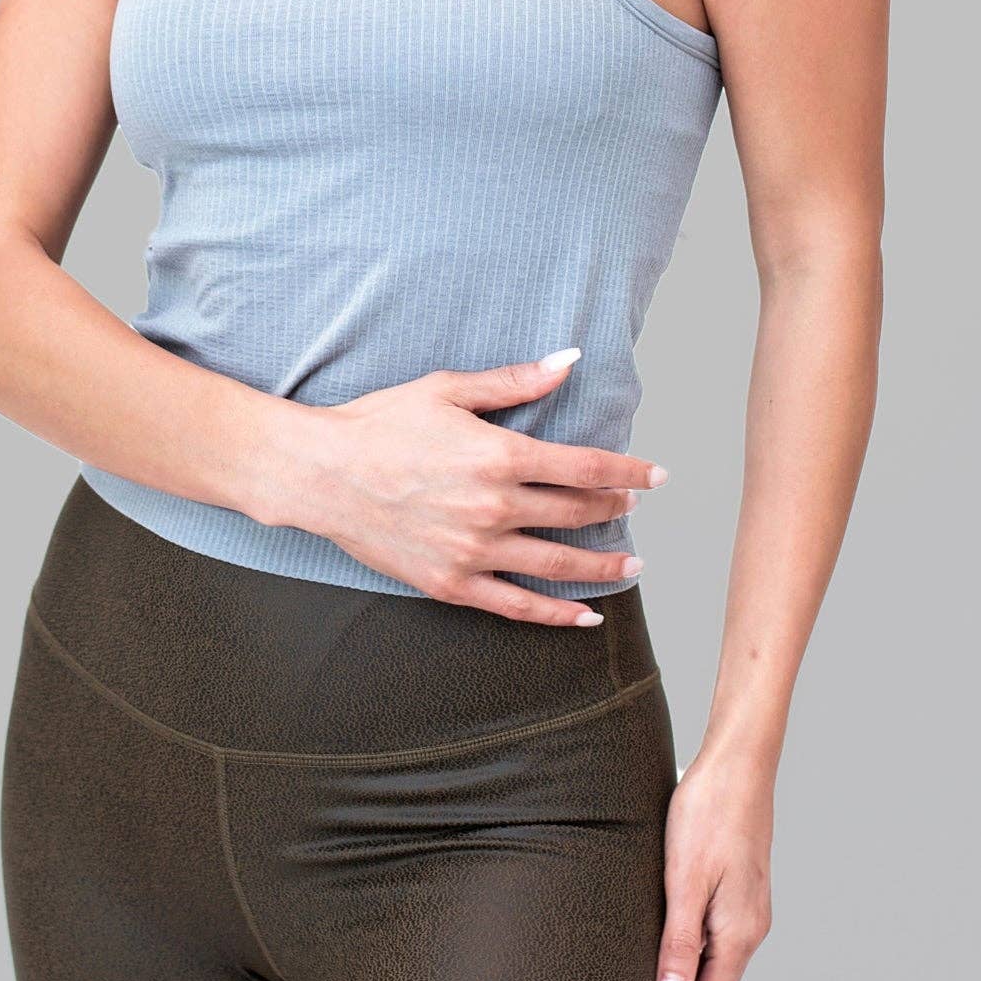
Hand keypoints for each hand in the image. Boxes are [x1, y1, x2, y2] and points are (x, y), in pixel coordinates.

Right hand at [283, 348, 669, 623]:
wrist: (322, 473)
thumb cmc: (380, 423)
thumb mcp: (447, 390)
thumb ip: (514, 382)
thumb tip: (568, 362)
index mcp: (500, 455)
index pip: (586, 467)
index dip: (630, 473)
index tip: (658, 476)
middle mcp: (495, 507)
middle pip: (577, 513)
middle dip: (615, 510)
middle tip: (635, 509)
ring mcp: (475, 551)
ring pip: (558, 564)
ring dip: (603, 565)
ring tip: (633, 564)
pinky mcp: (453, 583)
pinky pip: (517, 606)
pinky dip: (556, 614)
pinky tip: (585, 617)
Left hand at [648, 750, 774, 980]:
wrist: (739, 761)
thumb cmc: (709, 811)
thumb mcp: (685, 879)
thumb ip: (677, 944)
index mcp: (738, 935)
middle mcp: (749, 930)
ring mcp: (748, 910)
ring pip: (713, 973)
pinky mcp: (739, 890)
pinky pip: (714, 946)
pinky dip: (692, 970)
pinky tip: (671, 966)